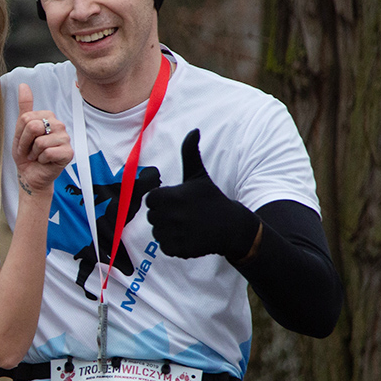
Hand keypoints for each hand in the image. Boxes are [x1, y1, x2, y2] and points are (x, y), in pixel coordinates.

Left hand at [12, 84, 71, 195]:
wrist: (30, 174)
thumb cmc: (26, 154)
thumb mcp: (20, 130)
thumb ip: (24, 108)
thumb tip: (23, 85)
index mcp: (48, 116)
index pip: (27, 118)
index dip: (21, 134)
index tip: (25, 142)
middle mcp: (59, 125)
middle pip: (33, 127)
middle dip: (26, 143)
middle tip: (30, 150)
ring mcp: (65, 138)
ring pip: (40, 142)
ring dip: (34, 153)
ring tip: (37, 156)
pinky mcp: (68, 152)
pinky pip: (48, 153)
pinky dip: (42, 160)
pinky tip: (45, 162)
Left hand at [145, 130, 260, 259]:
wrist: (230, 226)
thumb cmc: (211, 198)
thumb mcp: (199, 175)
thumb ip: (190, 152)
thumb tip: (194, 130)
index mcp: (170, 197)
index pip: (150, 199)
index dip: (162, 200)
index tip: (176, 201)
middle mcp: (170, 216)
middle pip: (152, 216)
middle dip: (164, 215)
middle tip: (183, 214)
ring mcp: (173, 234)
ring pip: (157, 232)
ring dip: (168, 230)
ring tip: (187, 225)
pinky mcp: (178, 250)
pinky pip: (165, 246)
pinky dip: (173, 244)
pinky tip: (188, 237)